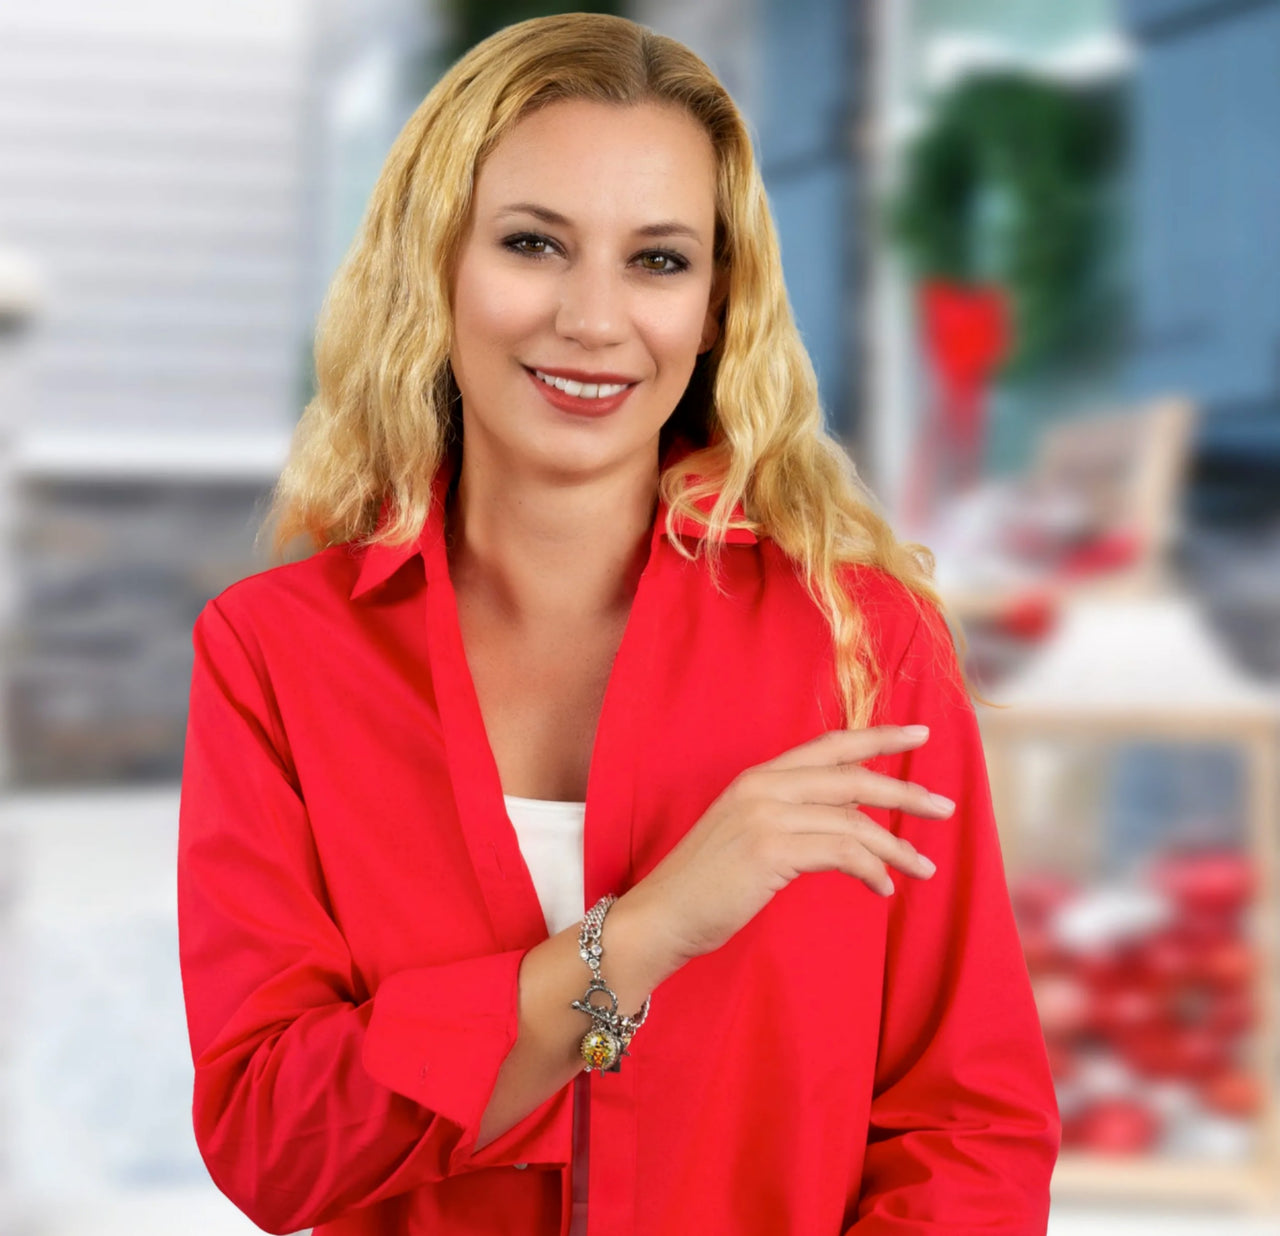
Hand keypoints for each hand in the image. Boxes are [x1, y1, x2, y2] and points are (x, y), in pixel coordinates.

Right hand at [627, 725, 953, 968]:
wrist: (661, 915)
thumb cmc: (706, 883)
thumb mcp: (749, 834)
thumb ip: (792, 816)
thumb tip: (849, 820)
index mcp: (759, 776)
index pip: (830, 744)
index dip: (878, 736)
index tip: (920, 732)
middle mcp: (763, 786)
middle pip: (852, 777)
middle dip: (905, 791)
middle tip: (945, 807)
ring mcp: (765, 815)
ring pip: (853, 820)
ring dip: (896, 846)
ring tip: (923, 867)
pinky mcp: (770, 850)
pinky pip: (841, 852)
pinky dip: (870, 870)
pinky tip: (882, 889)